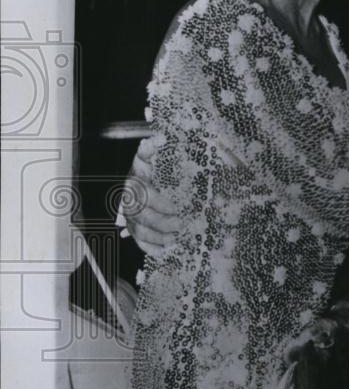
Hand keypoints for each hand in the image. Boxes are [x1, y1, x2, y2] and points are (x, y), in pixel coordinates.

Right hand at [121, 137, 180, 256]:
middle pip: (140, 215)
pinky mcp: (133, 228)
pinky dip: (151, 248)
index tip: (176, 207)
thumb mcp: (152, 157)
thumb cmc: (153, 169)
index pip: (142, 194)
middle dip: (162, 222)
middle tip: (181, 225)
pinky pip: (138, 241)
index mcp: (134, 181)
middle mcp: (129, 200)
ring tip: (176, 238)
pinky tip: (165, 250)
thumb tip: (159, 138)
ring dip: (158, 237)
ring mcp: (129, 216)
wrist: (144, 179)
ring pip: (139, 230)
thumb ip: (152, 148)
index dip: (158, 203)